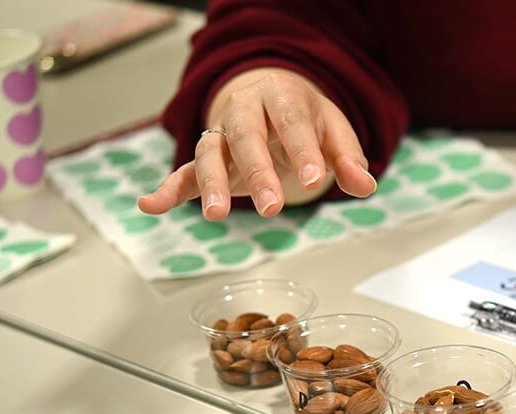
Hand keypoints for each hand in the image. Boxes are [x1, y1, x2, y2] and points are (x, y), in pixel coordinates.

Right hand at [138, 68, 375, 219]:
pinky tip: (150, 205)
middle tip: (272, 207)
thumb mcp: (335, 133)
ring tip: (216, 216)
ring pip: (211, 152)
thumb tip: (366, 186)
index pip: (292, 122)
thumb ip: (349, 159)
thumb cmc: (308, 121)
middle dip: (258, 173)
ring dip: (211, 185)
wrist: (275, 100)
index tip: (314, 179)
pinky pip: (185, 171)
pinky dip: (168, 189)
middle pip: (247, 138)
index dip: (303, 151)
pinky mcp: (207, 157)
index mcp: (282, 96)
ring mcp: (222, 133)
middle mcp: (245, 110)